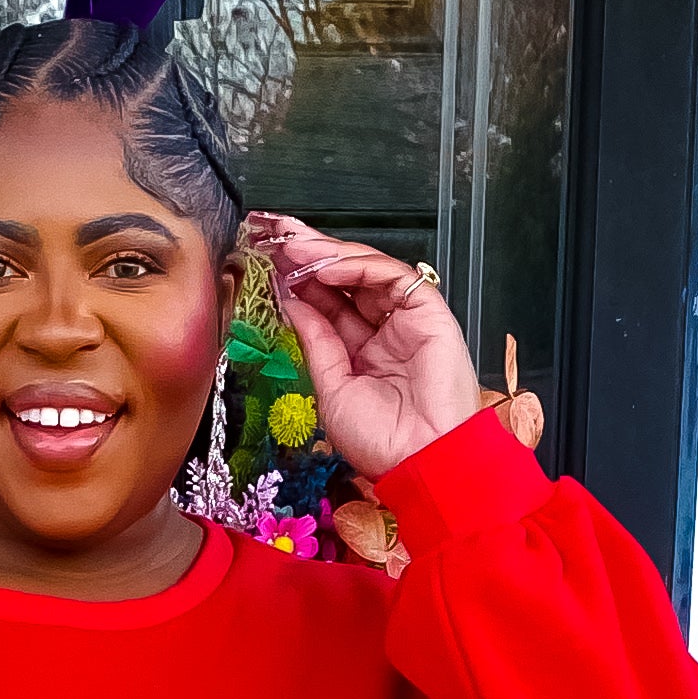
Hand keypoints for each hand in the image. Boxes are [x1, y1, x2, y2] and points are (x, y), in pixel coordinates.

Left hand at [242, 215, 482, 484]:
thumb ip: (315, 340)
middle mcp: (384, 331)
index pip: (327, 303)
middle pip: (345, 280)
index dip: (299, 279)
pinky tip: (326, 266)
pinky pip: (392, 277)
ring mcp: (408, 319)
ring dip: (328, 255)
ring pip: (367, 271)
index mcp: (361, 352)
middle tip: (275, 235)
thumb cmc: (381, 442)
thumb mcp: (331, 388)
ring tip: (293, 247)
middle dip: (309, 254)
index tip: (267, 261)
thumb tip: (291, 300)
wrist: (420, 462)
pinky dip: (358, 266)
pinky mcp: (429, 312)